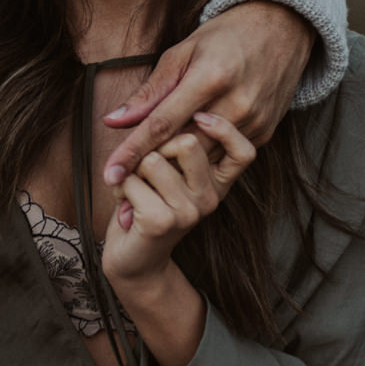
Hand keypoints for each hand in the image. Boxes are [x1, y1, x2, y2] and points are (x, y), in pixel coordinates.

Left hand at [101, 0, 310, 184]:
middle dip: (152, 164)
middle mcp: (235, 103)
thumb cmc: (224, 36)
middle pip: (182, 149)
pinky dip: (203, 157)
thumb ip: (149, 92)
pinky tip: (190, 149)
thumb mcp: (181, 53)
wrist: (282, 28)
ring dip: (176, 165)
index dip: (132, 152)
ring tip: (154, 164)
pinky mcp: (264, 133)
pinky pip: (224, 156)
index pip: (161, 124)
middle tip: (124, 174)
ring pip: (204, 159)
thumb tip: (114, 121)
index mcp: (209, 78)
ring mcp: (253, 121)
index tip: (109, 174)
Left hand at [102, 112, 258, 289]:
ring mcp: (190, 211)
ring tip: (135, 189)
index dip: (225, 129)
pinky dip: (120, 187)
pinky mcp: (163, 221)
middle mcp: (211, 197)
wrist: (135, 261)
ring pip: (154, 159)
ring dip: (133, 171)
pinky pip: (132, 180)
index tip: (200, 116)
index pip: (244, 151)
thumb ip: (174, 144)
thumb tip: (163, 104)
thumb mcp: (168, 171)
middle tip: (146, 169)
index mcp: (217, 181)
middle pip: (189, 142)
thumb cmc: (148, 206)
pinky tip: (126, 206)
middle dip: (156, 146)